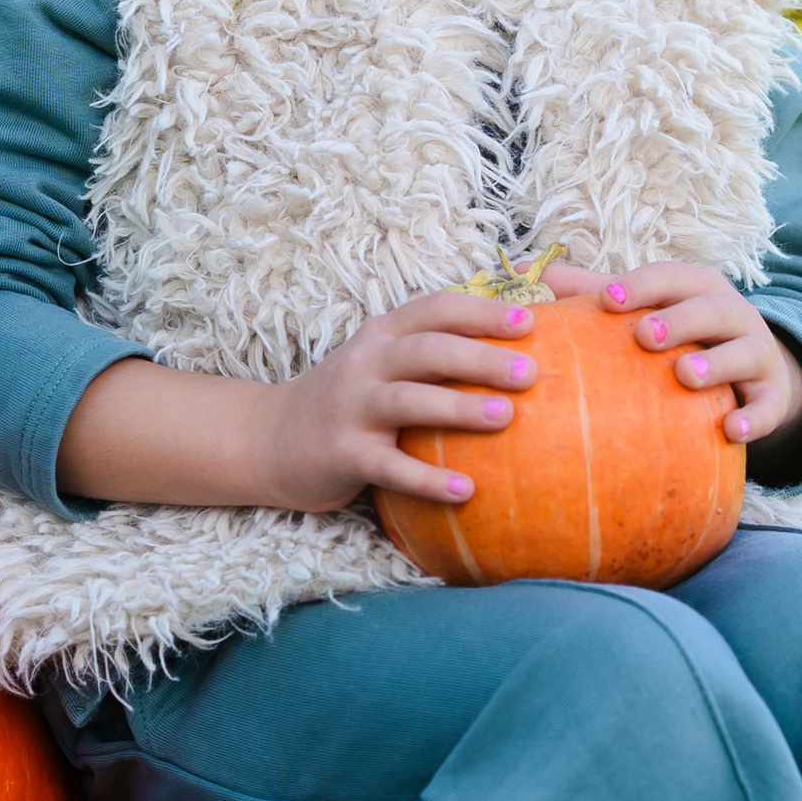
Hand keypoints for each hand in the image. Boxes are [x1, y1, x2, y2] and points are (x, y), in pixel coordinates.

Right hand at [255, 287, 549, 511]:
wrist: (270, 438)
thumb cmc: (349, 400)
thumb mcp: (380, 362)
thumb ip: (431, 352)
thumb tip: (514, 350)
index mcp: (382, 335)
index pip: (435, 310)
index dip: (482, 312)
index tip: (530, 322)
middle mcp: (366, 364)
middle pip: (427, 351)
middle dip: (480, 358)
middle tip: (530, 373)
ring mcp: (352, 408)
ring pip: (409, 401)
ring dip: (458, 408)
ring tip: (506, 417)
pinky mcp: (344, 454)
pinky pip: (390, 467)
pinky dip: (427, 479)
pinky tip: (466, 490)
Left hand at [546, 259, 801, 450]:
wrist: (755, 372)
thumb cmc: (684, 334)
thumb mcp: (649, 309)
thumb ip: (596, 292)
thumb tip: (530, 273)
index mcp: (696, 288)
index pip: (669, 278)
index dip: (639, 286)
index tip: (605, 301)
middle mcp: (732, 313)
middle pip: (710, 307)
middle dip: (678, 319)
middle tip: (644, 336)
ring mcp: (757, 353)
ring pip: (744, 352)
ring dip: (716, 363)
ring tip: (686, 375)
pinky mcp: (773, 394)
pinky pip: (769, 406)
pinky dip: (755, 417)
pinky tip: (732, 431)